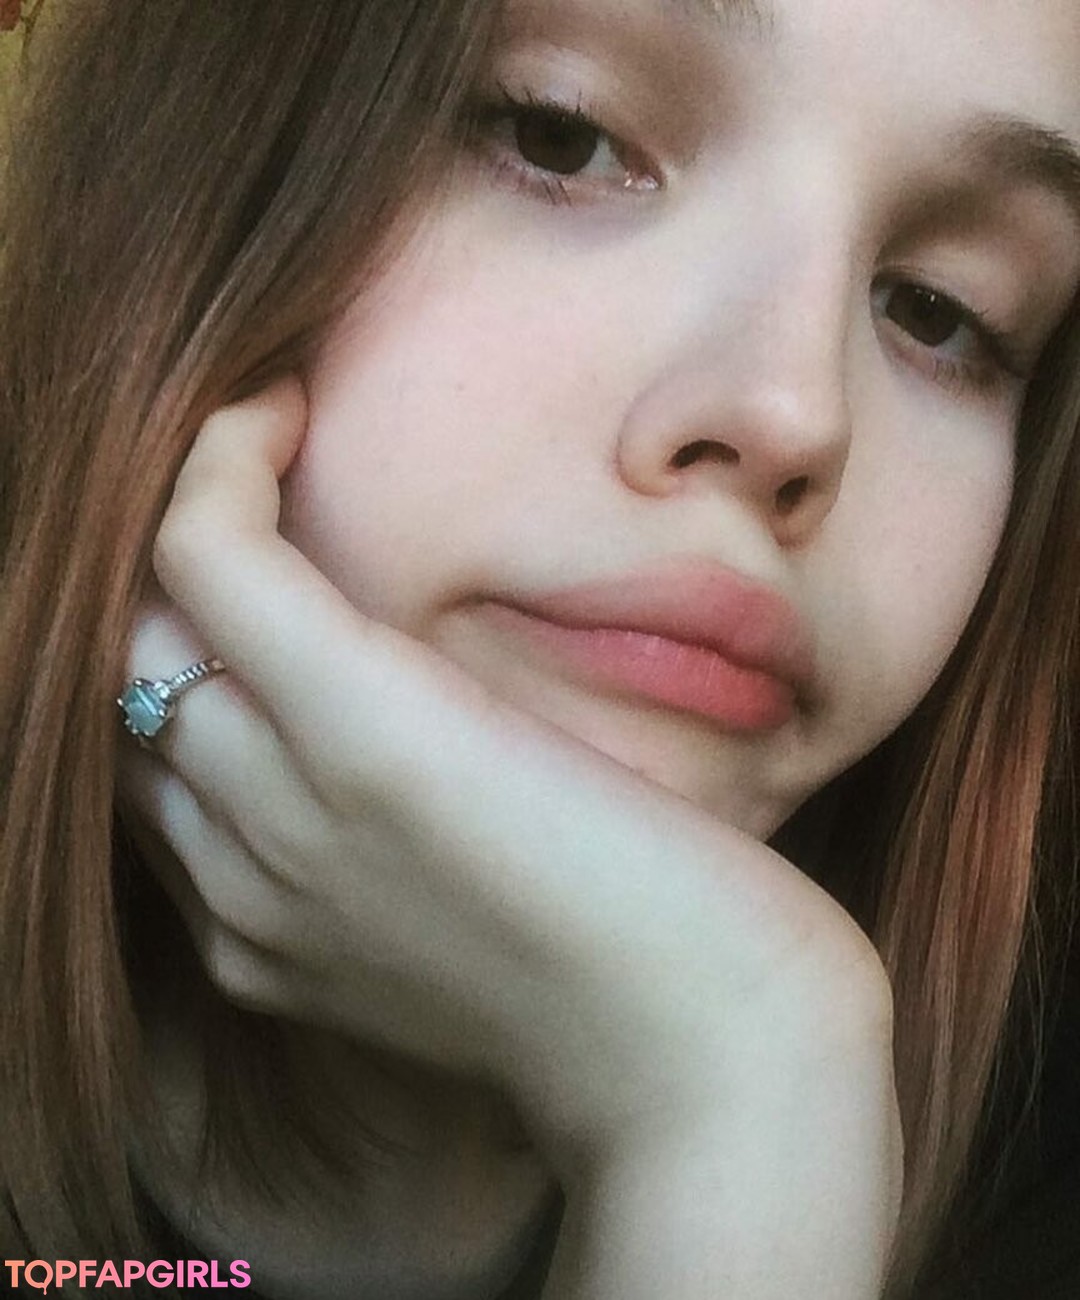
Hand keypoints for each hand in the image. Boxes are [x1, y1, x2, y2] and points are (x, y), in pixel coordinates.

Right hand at [120, 378, 900, 1294]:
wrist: (721, 1062)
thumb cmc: (641, 984)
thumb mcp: (492, 923)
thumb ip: (425, 854)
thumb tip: (438, 753)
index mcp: (269, 930)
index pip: (160, 772)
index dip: (180, 665)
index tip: (255, 576)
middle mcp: (241, 876)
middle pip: (125, 691)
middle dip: (157, 586)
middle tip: (238, 486)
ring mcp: (285, 803)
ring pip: (139, 619)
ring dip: (185, 502)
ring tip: (256, 434)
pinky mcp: (359, 729)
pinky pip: (209, 556)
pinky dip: (220, 465)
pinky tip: (273, 411)